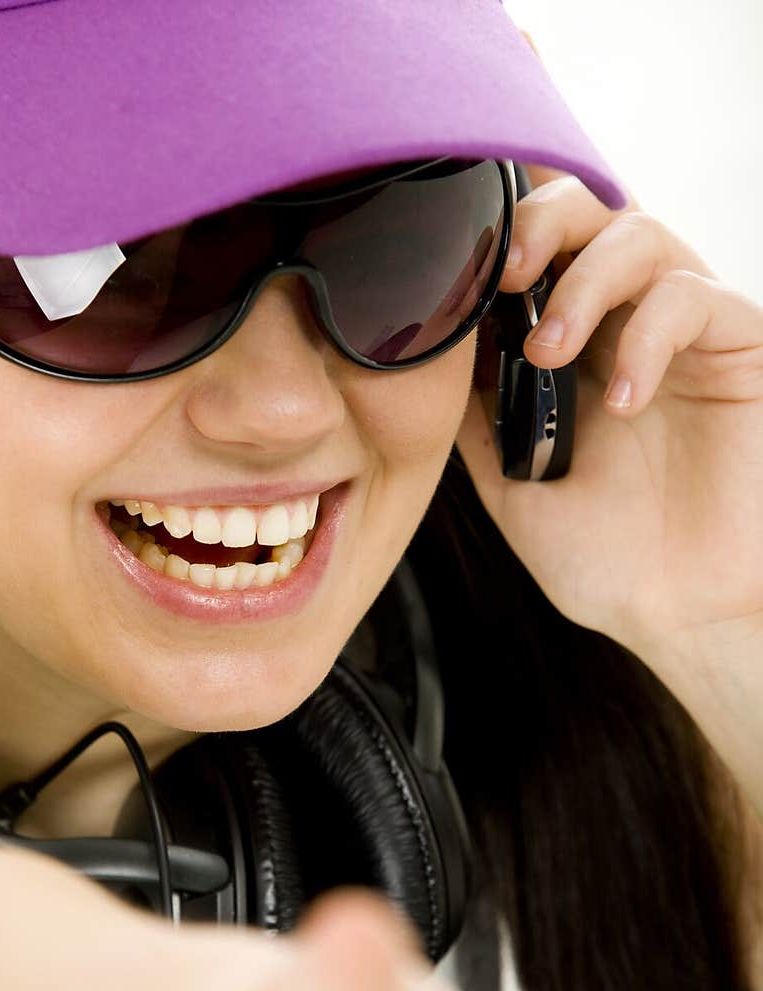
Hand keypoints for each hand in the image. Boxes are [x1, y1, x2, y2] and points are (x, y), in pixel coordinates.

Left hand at [458, 116, 762, 672]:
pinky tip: (623, 403)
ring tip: (550, 354)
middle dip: (541, 221)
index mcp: (570, 348)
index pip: (538, 249)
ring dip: (585, 281)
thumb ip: (474, 415)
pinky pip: (692, 298)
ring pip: (640, 234)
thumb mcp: (510, 484)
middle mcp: (625, 325)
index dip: (501, 230)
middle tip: (509, 274)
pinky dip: (647, 336)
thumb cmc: (603, 560)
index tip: (457, 265)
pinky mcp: (738, 347)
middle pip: (590, 209)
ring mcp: (681, 334)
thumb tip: (425, 352)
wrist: (674, 615)